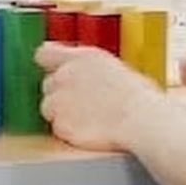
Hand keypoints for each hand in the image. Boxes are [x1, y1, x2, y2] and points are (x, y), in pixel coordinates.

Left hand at [36, 41, 163, 150]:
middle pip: (48, 84)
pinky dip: (68, 131)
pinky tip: (88, 130)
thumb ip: (91, 69)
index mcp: (82, 57)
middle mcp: (66, 75)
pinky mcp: (60, 123)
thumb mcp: (115, 69)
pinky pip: (56, 128)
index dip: (50, 64)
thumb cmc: (138, 97)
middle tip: (82, 104)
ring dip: (62, 113)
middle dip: (61, 94)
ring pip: (48, 107)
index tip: (55, 71)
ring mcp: (60, 100)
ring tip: (87, 119)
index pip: (45, 53)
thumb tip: (87, 74)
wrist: (140, 119)